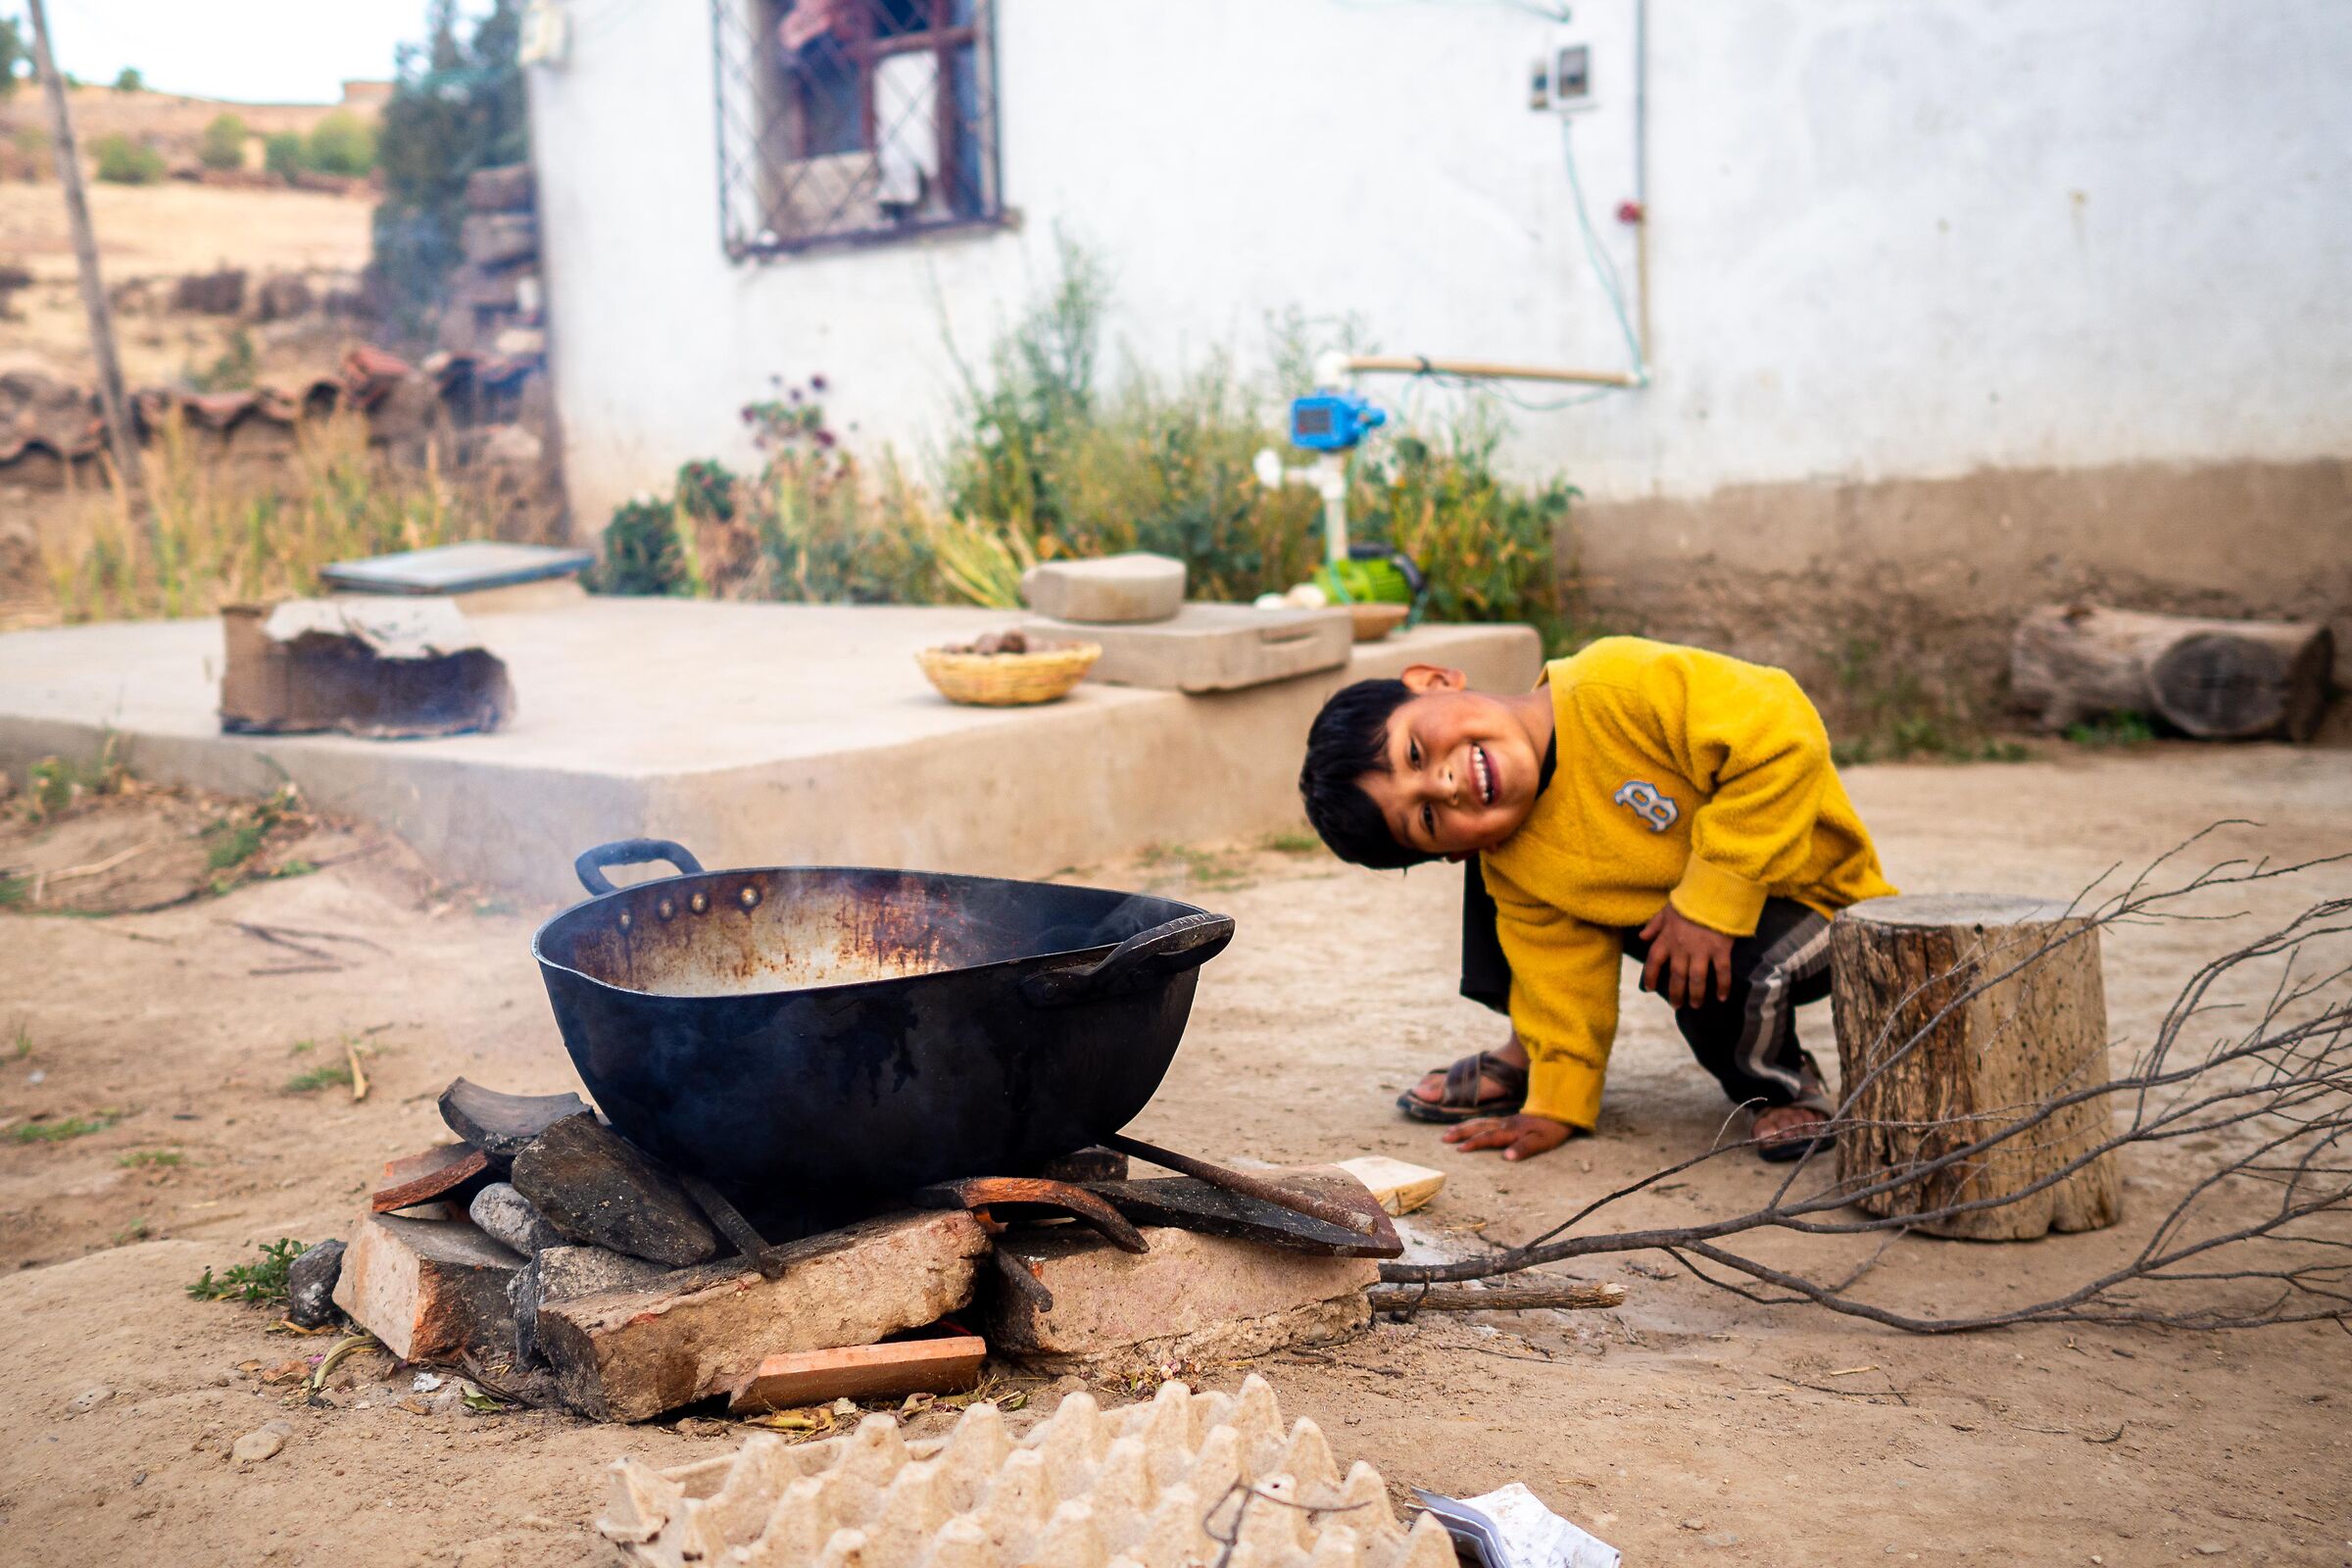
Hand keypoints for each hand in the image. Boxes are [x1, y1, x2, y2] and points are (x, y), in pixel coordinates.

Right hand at [1442, 1112, 1573, 1161]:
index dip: (1474, 1143)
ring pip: (1483, 1122)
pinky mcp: (1514, 1118)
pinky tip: (1475, 1124)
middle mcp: (1506, 1124)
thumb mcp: (1542, 1141)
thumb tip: (1506, 1157)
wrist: (1564, 1108)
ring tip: (1451, 1131)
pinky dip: (1477, 1122)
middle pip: (1480, 1127)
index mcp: (1511, 1130)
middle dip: (1462, 1132)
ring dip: (1466, 1126)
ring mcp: (1509, 1119)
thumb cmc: (1554, 1128)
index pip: (1488, 1137)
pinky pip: (1489, 1119)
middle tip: (1444, 1138)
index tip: (1458, 1149)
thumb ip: (1524, 1148)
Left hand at [1638, 903, 1733, 1008]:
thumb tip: (1641, 938)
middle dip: (1676, 993)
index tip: (1649, 989)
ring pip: (1696, 979)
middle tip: (1676, 1006)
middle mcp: (1682, 948)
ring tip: (1696, 1005)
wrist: (1714, 891)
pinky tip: (1722, 997)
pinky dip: (1722, 986)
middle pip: (1676, 976)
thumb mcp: (1666, 910)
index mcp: (1667, 938)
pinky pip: (1721, 972)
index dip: (1650, 976)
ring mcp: (1702, 950)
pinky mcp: (1720, 950)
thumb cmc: (1690, 900)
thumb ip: (1654, 925)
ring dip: (1696, 995)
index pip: (1653, 961)